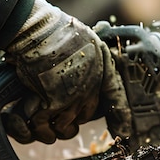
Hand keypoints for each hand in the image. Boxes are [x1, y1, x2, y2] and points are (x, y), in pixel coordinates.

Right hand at [4, 0, 129, 143]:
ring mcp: (72, 97)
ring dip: (54, 129)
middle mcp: (90, 87)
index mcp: (101, 70)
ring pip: (65, 124)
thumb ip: (89, 52)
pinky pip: (45, 124)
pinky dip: (38, 127)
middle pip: (85, 116)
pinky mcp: (53, 103)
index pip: (114, 96)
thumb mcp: (85, 37)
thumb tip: (93, 47)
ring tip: (46, 130)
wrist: (38, 31)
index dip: (121, 115)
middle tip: (61, 120)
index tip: (125, 129)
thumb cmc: (56, 30)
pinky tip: (34, 127)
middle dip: (73, 121)